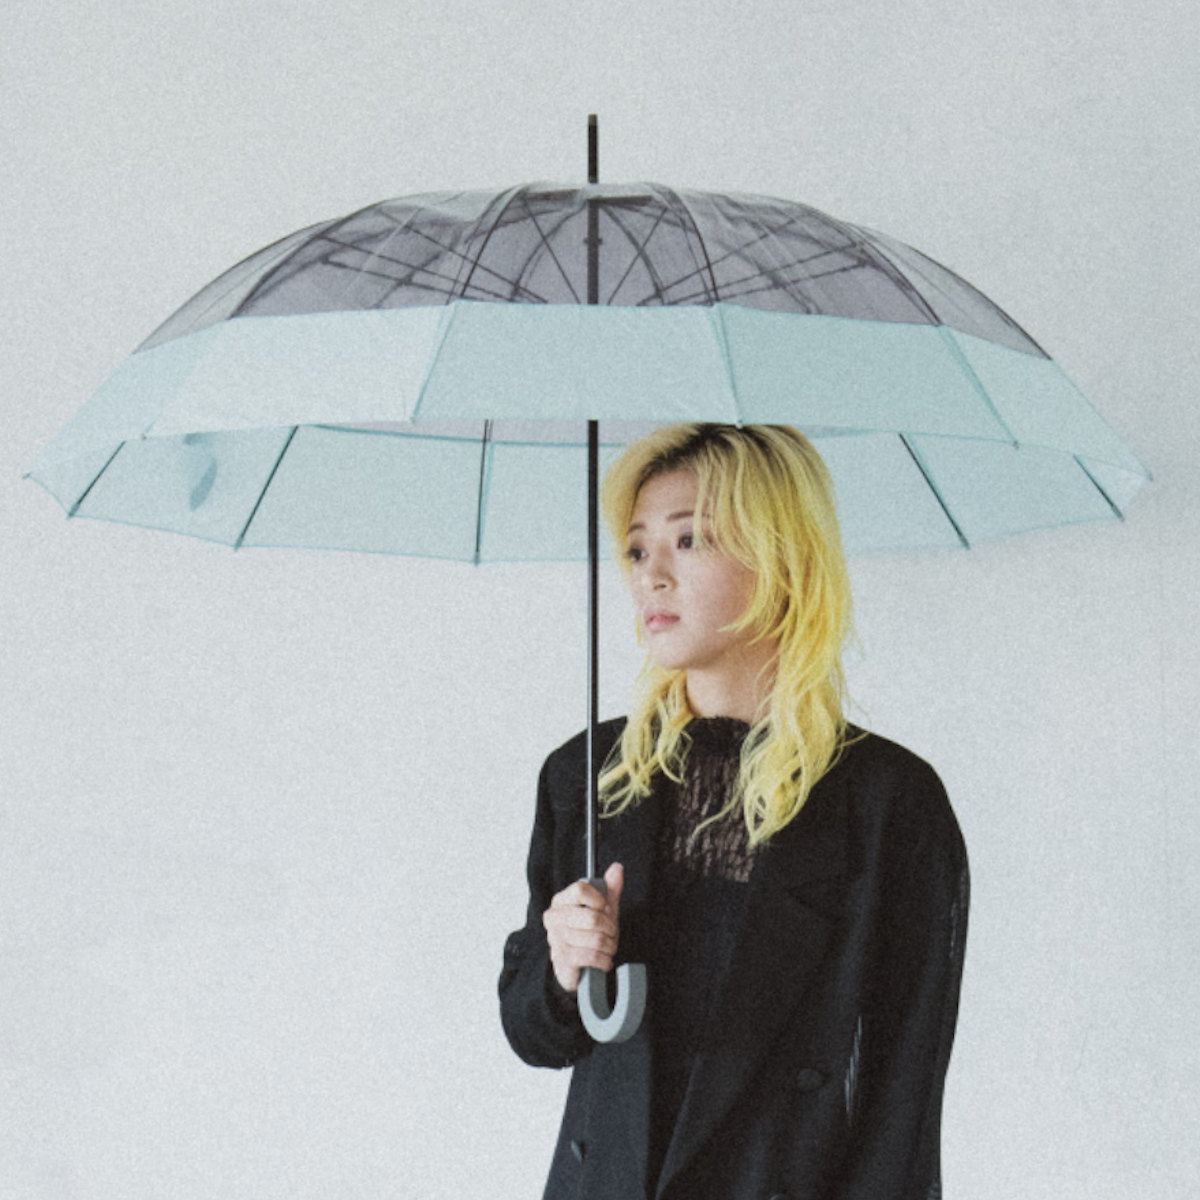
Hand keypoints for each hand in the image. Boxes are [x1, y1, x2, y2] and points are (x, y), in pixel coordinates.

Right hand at [542, 862, 623, 993]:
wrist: (579, 966)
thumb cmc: (589, 933)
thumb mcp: (602, 908)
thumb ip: (609, 888)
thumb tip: (617, 867)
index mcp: (560, 901)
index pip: (580, 890)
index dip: (599, 899)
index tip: (605, 908)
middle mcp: (554, 918)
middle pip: (592, 917)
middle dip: (610, 927)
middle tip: (612, 933)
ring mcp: (556, 939)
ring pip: (596, 938)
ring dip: (609, 946)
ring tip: (608, 947)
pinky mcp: (562, 960)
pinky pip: (591, 956)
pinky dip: (604, 959)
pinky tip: (604, 960)